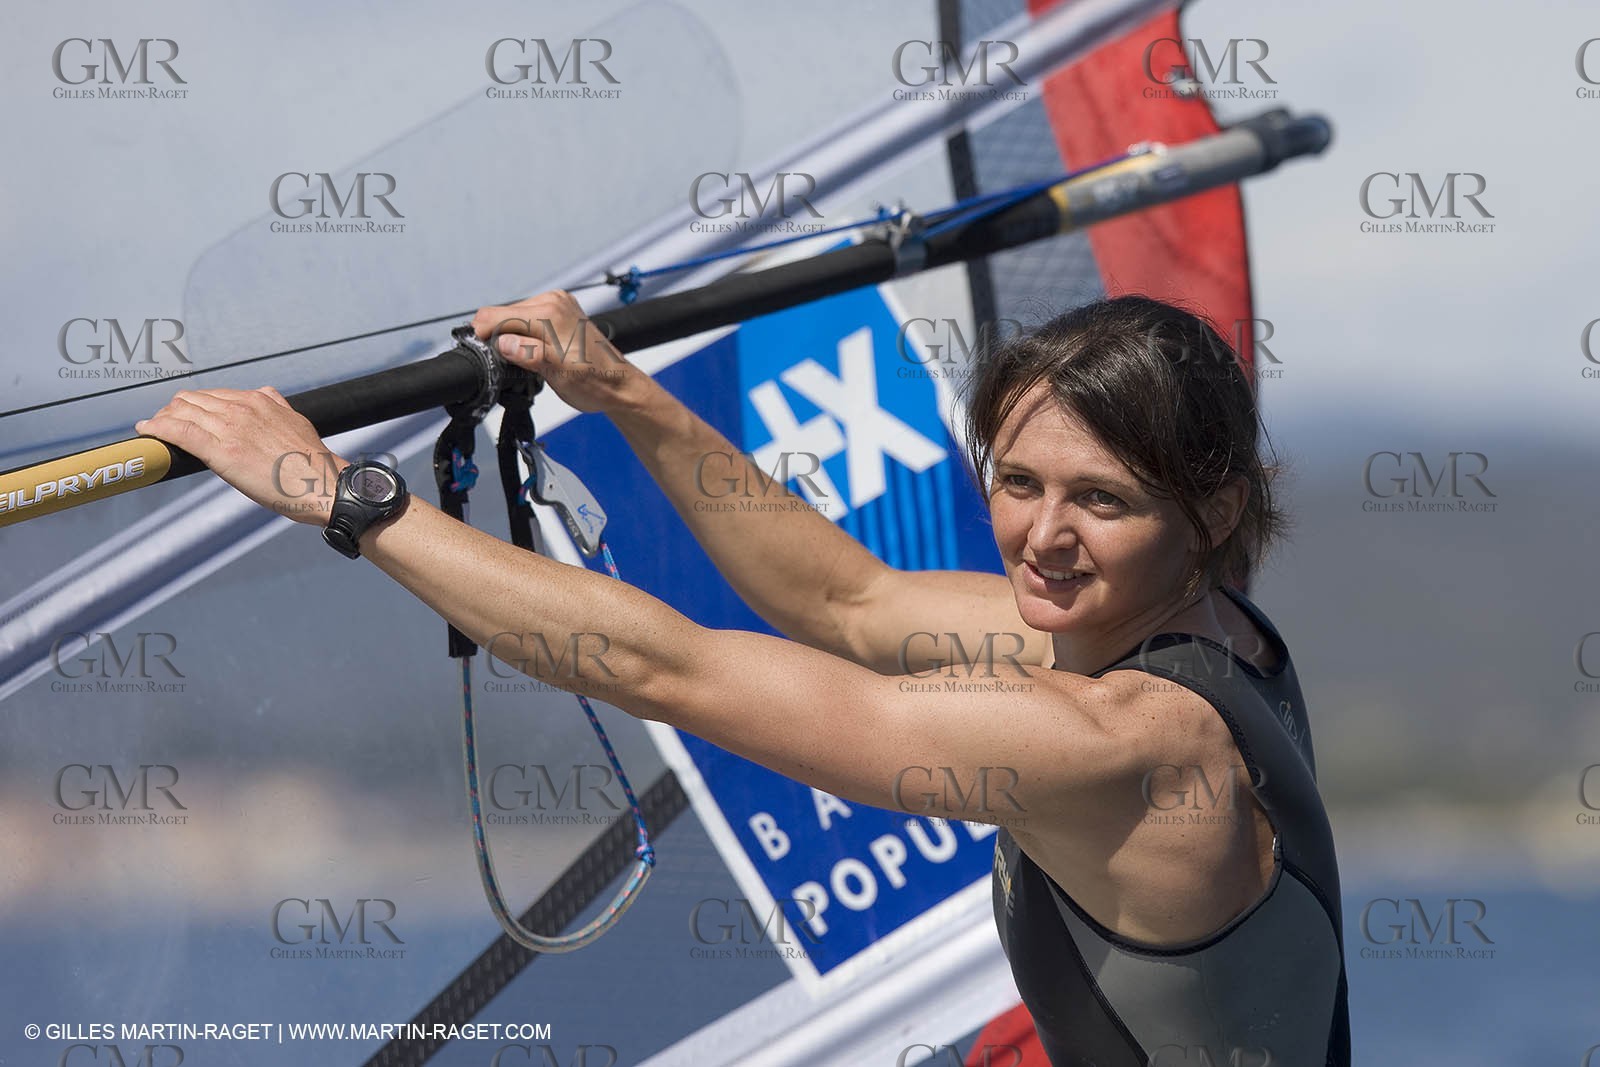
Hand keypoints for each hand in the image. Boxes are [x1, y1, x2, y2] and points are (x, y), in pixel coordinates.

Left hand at [134, 387, 347, 524]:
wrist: (322, 484)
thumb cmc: (312, 462)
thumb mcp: (296, 420)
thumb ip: (276, 406)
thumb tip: (266, 396)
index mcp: (260, 400)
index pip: (214, 394)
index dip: (193, 404)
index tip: (185, 414)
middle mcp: (242, 408)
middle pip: (192, 399)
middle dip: (173, 409)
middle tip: (164, 424)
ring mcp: (230, 428)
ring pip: (181, 412)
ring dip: (163, 419)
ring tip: (155, 429)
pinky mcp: (220, 451)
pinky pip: (179, 431)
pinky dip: (158, 429)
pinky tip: (147, 430)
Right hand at [472, 290, 636, 413]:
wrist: (619, 385)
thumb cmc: (595, 382)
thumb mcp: (557, 373)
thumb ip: (528, 354)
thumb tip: (502, 343)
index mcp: (549, 312)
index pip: (497, 314)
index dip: (482, 335)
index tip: (481, 354)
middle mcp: (553, 301)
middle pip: (503, 314)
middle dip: (497, 337)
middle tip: (508, 364)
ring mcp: (557, 304)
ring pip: (514, 317)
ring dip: (511, 337)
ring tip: (526, 360)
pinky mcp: (560, 312)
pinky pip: (528, 319)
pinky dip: (523, 334)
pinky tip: (534, 351)